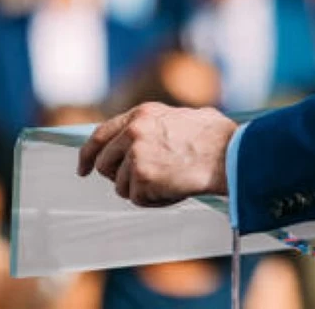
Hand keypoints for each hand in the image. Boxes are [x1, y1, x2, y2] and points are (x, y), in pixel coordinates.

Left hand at [76, 103, 237, 206]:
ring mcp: (135, 154)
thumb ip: (159, 124)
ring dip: (143, 191)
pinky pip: (138, 199)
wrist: (230, 154)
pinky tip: (175, 191)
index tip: (83, 169)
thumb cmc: (218, 137)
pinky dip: (155, 201)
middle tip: (141, 183)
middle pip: (104, 164)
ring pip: (122, 186)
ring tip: (170, 183)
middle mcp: (133, 131)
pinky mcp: (141, 177)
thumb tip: (154, 132)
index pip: (100, 134)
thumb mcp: (183, 116)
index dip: (88, 154)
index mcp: (142, 114)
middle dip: (118, 177)